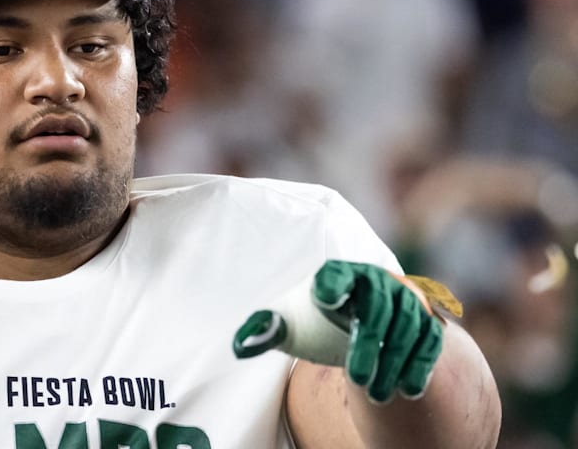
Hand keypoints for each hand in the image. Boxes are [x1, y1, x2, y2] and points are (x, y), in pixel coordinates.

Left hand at [233, 260, 444, 402]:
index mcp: (341, 275)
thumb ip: (267, 329)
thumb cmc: (323, 320)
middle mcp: (379, 284)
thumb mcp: (294, 323)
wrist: (368, 325)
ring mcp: (408, 303)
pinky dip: (419, 366)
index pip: (336, 273)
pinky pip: (429, 343)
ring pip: (406, 329)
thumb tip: (239, 345)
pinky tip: (406, 390)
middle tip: (355, 379)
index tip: (323, 297)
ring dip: (392, 363)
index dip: (332, 282)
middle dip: (369, 343)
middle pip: (377, 307)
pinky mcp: (428, 325)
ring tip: (374, 394)